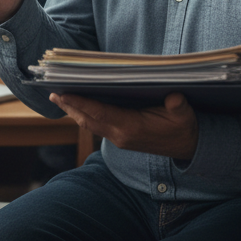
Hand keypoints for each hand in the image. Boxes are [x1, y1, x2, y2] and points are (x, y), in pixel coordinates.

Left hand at [49, 91, 198, 160]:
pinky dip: (84, 115)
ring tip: (58, 97)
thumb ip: (178, 106)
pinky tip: (77, 105)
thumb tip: (174, 97)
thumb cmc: (184, 127)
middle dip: (69, 106)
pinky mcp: (120, 138)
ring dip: (73, 111)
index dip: (80, 102)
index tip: (63, 93)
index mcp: (131, 128)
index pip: (99, 113)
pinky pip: (96, 125)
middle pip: (88, 120)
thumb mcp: (184, 115)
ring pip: (89, 124)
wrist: (188, 148)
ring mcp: (119, 139)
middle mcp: (120, 135)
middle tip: (52, 92)